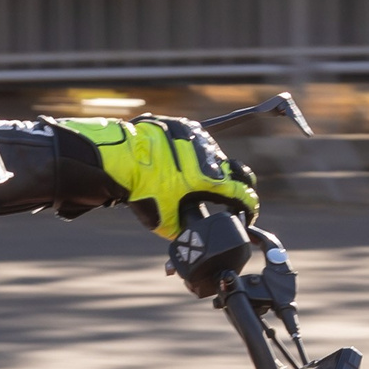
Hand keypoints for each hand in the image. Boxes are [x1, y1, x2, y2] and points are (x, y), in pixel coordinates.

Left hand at [54, 114, 259, 241]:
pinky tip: (183, 165)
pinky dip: (196, 155)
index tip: (248, 214)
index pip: (243, 194)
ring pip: (216, 156)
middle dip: (240, 186)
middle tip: (233, 198)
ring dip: (214, 170)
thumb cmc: (140, 189)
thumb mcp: (164, 221)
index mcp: (210, 180)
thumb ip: (184, 232)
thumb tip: (189, 242)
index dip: (250, 207)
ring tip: (198, 183)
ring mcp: (198, 138)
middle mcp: (209, 156)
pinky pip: (199, 142)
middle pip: (238, 172)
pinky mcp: (185, 126)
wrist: (118, 159)